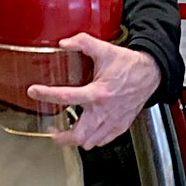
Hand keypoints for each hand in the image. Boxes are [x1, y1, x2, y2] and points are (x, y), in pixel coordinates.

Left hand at [26, 34, 160, 148]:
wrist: (151, 74)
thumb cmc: (129, 65)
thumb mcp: (104, 49)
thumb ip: (83, 43)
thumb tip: (64, 43)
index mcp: (98, 93)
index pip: (66, 97)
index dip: (46, 94)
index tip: (34, 91)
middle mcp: (104, 111)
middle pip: (78, 136)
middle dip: (62, 137)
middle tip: (53, 131)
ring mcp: (113, 122)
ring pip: (90, 142)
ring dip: (77, 139)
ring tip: (68, 133)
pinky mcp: (120, 126)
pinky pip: (103, 141)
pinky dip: (93, 139)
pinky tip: (88, 131)